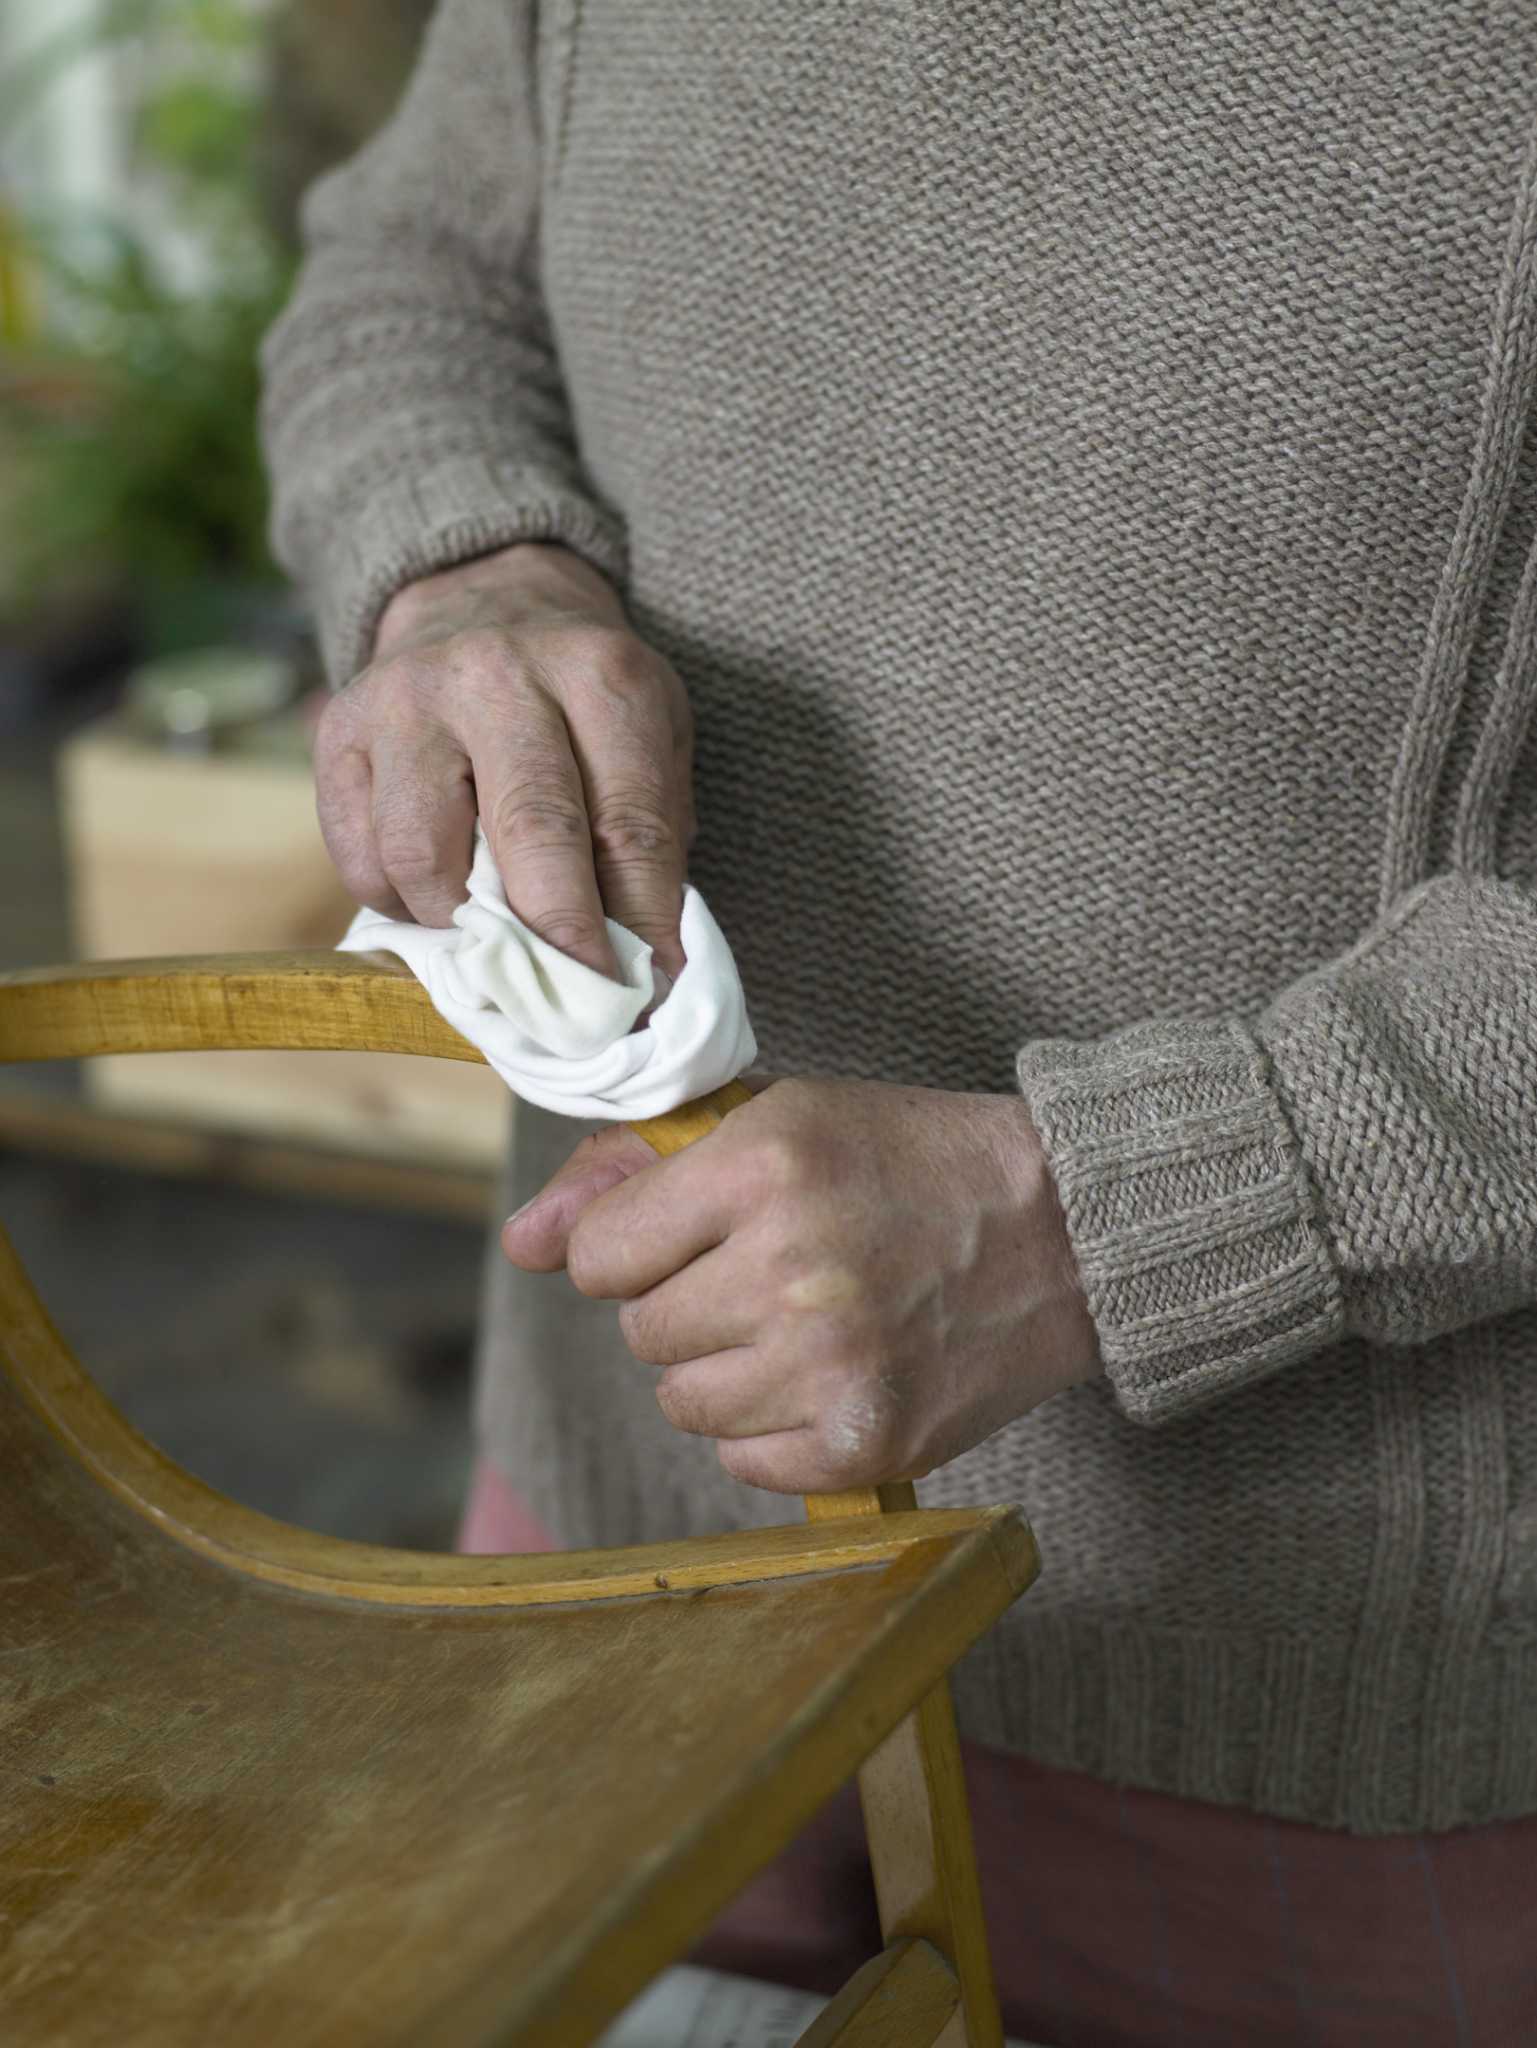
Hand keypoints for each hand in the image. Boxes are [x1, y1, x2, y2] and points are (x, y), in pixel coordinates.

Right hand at [314, 541, 693, 976]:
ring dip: (465, 927)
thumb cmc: (582, 699)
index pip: (628, 825)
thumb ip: (652, 838)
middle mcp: (498, 676)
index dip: (642, 924)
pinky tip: (438, 896)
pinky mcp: (338, 729)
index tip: (653, 992)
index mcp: (599, 674)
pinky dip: (401, 905)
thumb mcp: (651, 736)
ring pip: (425, 858)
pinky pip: (361, 858)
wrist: (483, 599)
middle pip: (530, 837)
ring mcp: (406, 700)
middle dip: (560, 940)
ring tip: (496, 937)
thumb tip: (647, 966)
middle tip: (579, 1004)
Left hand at [501, 1077, 1100, 1493]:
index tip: (699, 1233)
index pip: (600, 1256)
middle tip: (777, 1271)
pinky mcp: (865, 1440)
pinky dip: (775, 1429)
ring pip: (684, 1403)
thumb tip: (520, 1243)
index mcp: (760, 1170)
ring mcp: (829, 1367)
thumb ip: (631, 1174)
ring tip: (809, 1321)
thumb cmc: (908, 1163)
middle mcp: (789, 1270)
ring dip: (727, 1370)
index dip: (639, 1246)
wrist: (1065, 1229)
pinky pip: (743, 1463)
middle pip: (640, 1334)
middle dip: (689, 1304)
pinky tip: (836, 1372)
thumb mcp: (775, 1123)